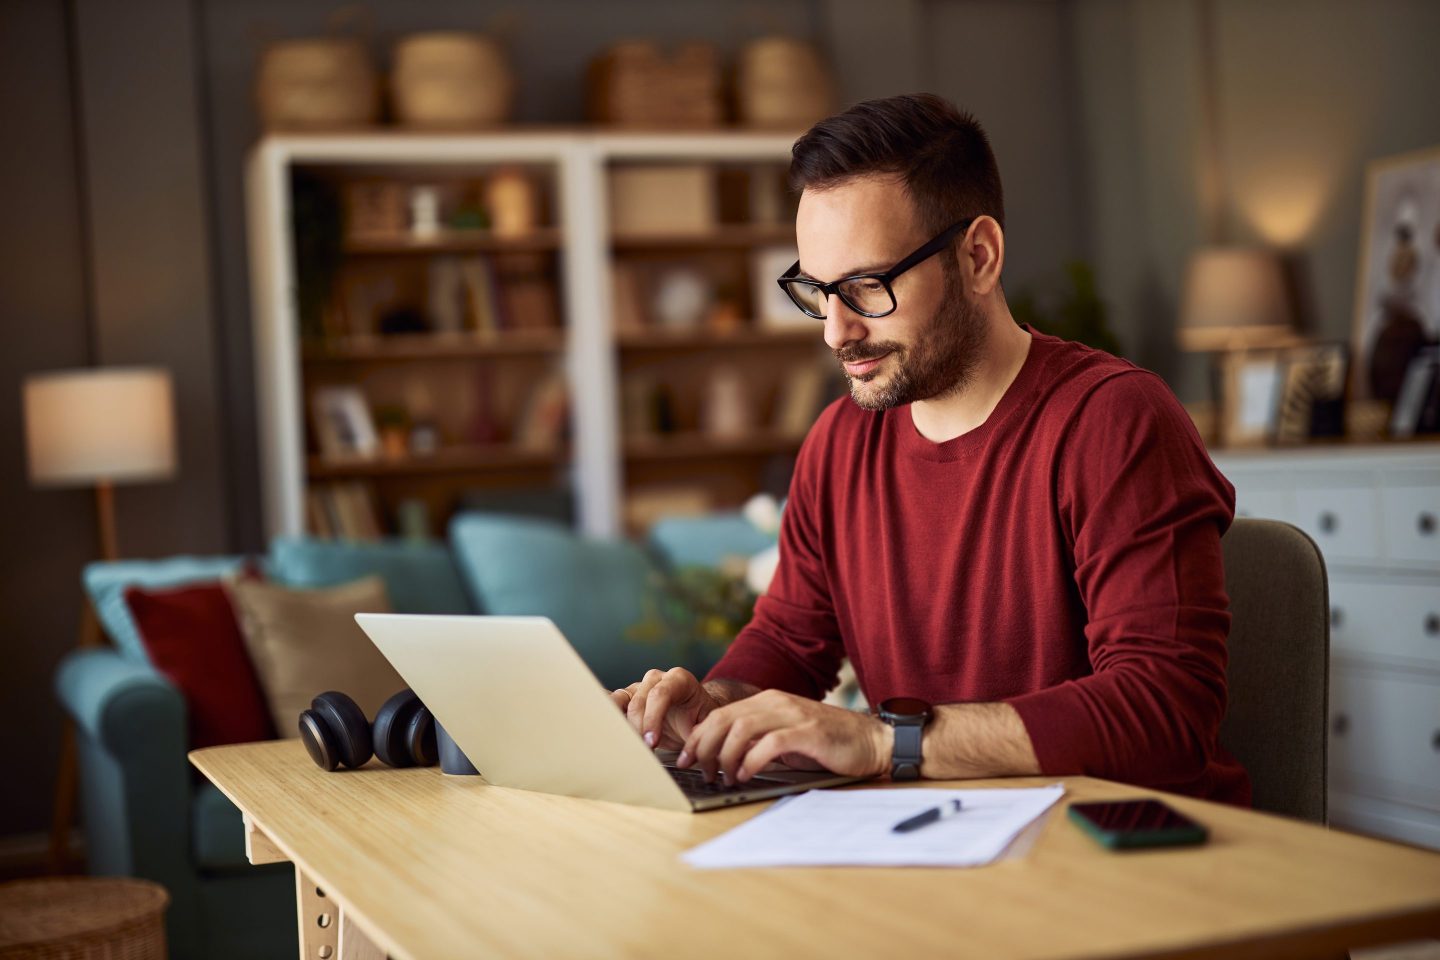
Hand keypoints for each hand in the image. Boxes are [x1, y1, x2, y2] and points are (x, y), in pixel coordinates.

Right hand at [610, 667, 720, 750]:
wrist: (692, 715)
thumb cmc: (698, 718)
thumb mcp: (704, 725)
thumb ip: (697, 736)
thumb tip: (688, 755)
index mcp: (678, 679)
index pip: (660, 694)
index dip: (653, 719)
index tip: (652, 742)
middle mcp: (656, 679)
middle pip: (639, 701)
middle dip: (638, 728)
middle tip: (641, 749)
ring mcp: (638, 687)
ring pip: (620, 700)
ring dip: (620, 724)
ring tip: (625, 743)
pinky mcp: (625, 698)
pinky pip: (610, 703)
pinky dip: (606, 717)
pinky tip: (604, 730)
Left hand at [677, 689, 892, 784]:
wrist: (872, 742)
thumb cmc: (828, 745)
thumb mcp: (785, 739)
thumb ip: (758, 741)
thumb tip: (722, 759)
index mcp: (767, 701)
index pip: (720, 714)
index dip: (698, 737)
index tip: (685, 759)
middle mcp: (776, 702)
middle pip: (724, 719)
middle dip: (703, 747)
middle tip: (696, 771)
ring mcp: (792, 715)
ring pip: (741, 729)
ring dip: (725, 756)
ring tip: (722, 778)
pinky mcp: (808, 732)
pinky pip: (770, 744)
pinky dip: (751, 761)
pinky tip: (745, 776)